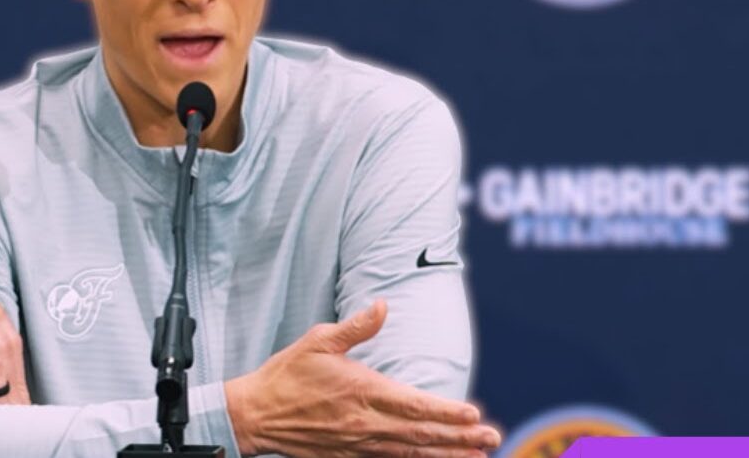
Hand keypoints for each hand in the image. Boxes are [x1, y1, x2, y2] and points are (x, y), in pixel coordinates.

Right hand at [224, 300, 500, 457]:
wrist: (256, 414)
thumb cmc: (287, 374)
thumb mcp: (319, 341)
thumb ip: (356, 327)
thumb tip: (383, 305)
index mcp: (361, 391)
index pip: (414, 405)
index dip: (446, 412)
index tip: (474, 415)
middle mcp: (365, 422)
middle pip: (422, 434)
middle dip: (460, 438)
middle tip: (492, 438)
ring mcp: (358, 444)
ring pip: (411, 453)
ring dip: (446, 455)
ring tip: (476, 456)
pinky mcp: (348, 457)